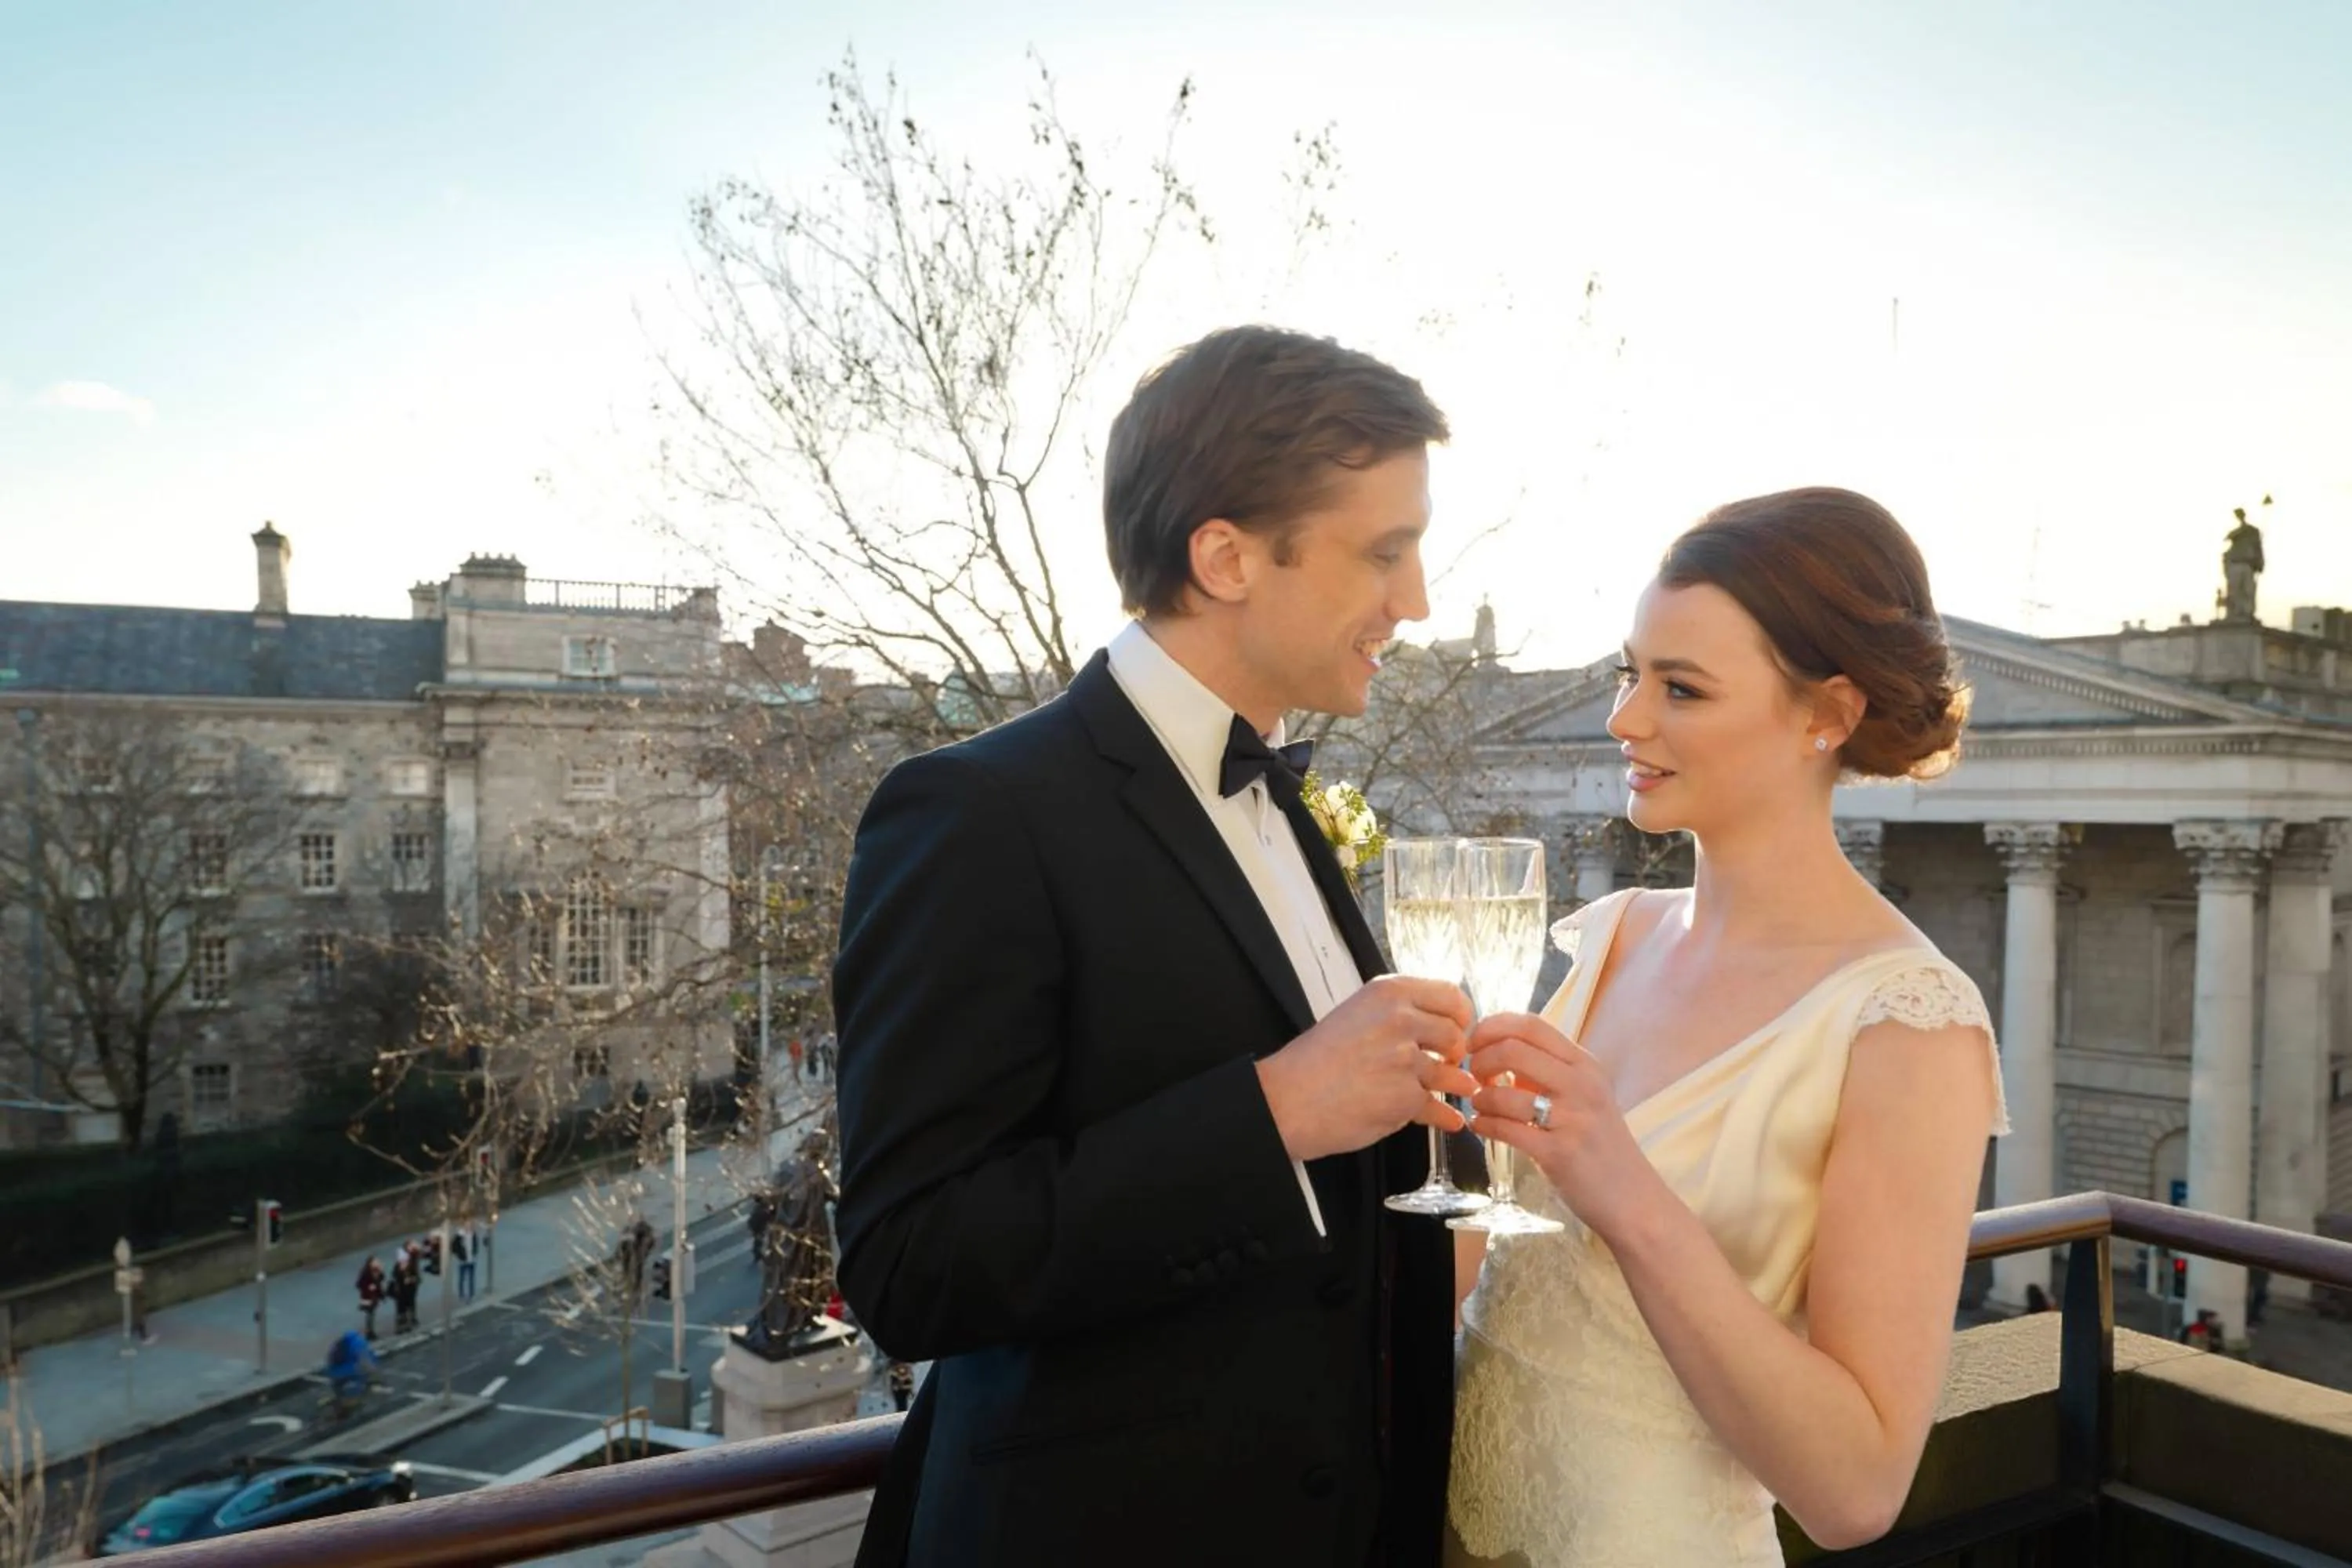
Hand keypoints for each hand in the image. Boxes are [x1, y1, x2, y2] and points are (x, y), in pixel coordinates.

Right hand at [1258, 975, 1478, 1162]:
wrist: (1288, 1099)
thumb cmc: (1314, 1060)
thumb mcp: (1355, 1014)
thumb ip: (1396, 1013)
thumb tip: (1438, 1022)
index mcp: (1388, 993)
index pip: (1451, 995)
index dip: (1460, 1016)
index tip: (1458, 1028)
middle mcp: (1399, 1020)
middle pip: (1456, 1035)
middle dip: (1456, 1054)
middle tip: (1447, 1063)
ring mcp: (1405, 1059)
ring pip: (1452, 1073)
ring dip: (1454, 1085)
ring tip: (1453, 1089)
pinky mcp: (1405, 1097)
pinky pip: (1438, 1106)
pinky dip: (1444, 1116)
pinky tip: (1447, 1118)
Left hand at [1465, 1011, 1653, 1238]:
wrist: (1633, 1199)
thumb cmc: (1601, 1145)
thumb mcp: (1584, 1096)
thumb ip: (1547, 1072)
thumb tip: (1498, 1051)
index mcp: (1585, 1065)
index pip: (1531, 1025)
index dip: (1493, 1027)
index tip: (1475, 1042)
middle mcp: (1582, 1085)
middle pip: (1513, 1049)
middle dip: (1481, 1059)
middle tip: (1474, 1076)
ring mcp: (1573, 1119)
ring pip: (1505, 1093)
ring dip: (1480, 1097)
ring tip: (1479, 1106)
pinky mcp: (1560, 1153)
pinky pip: (1507, 1129)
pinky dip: (1483, 1124)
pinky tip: (1480, 1125)